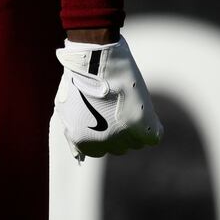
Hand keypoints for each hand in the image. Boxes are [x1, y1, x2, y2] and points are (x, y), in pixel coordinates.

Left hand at [54, 36, 163, 159]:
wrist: (96, 62)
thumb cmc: (79, 82)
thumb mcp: (66, 110)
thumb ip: (72, 135)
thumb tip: (79, 156)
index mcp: (84, 142)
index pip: (98, 151)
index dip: (100, 134)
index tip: (101, 118)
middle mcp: (105, 144)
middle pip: (118, 147)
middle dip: (116, 131)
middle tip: (113, 109)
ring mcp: (125, 137)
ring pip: (135, 142)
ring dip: (133, 128)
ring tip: (125, 105)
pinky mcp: (144, 127)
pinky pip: (153, 136)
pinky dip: (151, 125)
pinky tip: (142, 110)